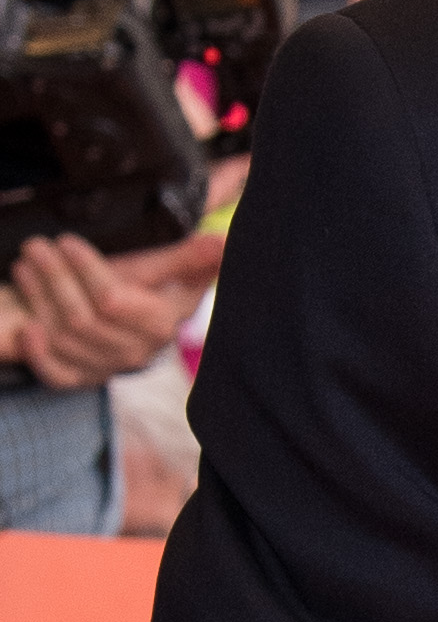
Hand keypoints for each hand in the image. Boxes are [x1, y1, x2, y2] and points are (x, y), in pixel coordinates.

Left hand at [5, 221, 221, 384]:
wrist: (91, 313)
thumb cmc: (124, 285)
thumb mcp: (154, 266)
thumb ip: (189, 256)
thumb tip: (226, 242)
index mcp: (162, 321)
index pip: (115, 302)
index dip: (88, 272)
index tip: (68, 243)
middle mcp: (139, 350)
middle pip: (86, 317)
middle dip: (56, 278)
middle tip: (36, 247)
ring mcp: (108, 367)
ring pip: (66, 336)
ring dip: (40, 297)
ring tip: (27, 264)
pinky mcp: (81, 380)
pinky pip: (57, 375)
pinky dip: (40, 352)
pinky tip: (29, 328)